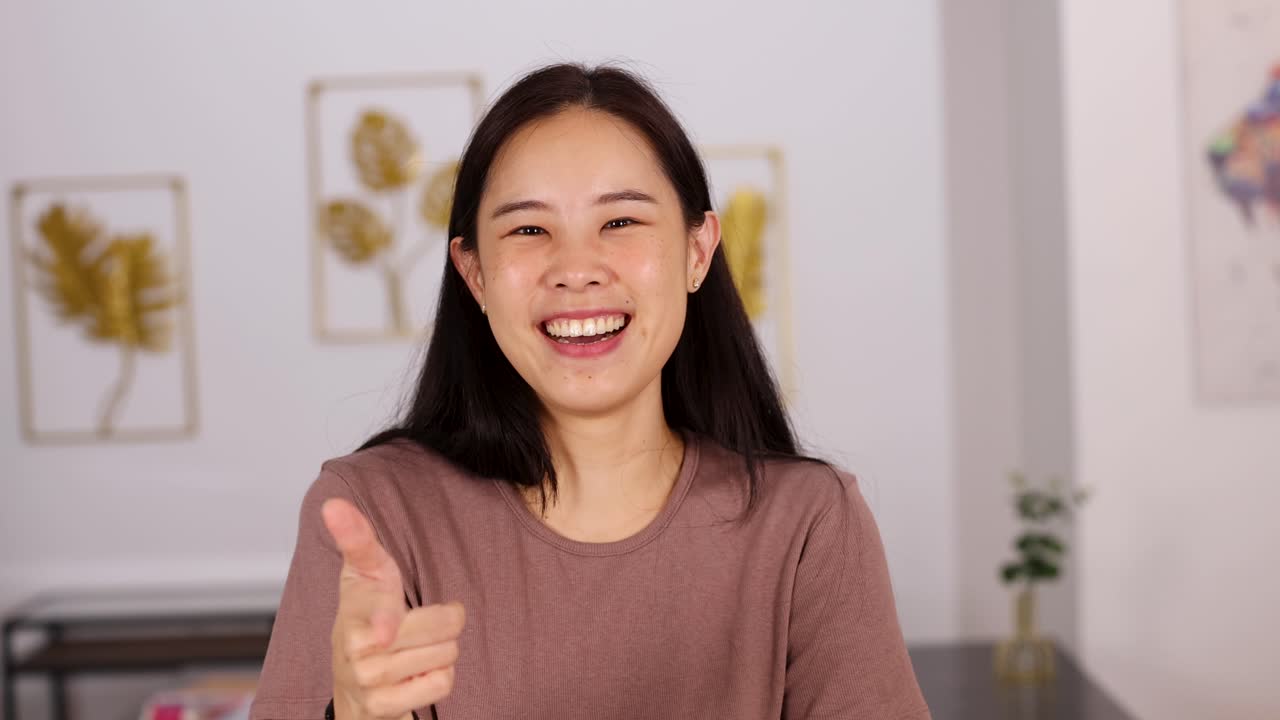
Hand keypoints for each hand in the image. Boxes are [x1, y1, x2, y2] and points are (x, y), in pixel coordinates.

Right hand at [322, 498, 465, 718]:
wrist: (348, 678)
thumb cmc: (366, 614)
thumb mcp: (366, 573)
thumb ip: (357, 538)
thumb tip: (332, 503)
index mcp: (357, 609)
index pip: (378, 611)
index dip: (384, 622)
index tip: (385, 632)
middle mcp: (358, 647)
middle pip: (444, 629)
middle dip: (445, 623)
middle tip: (422, 623)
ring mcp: (368, 680)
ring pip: (446, 656)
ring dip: (441, 652)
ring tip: (414, 649)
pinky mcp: (382, 708)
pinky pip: (441, 684)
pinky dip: (436, 678)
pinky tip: (414, 674)